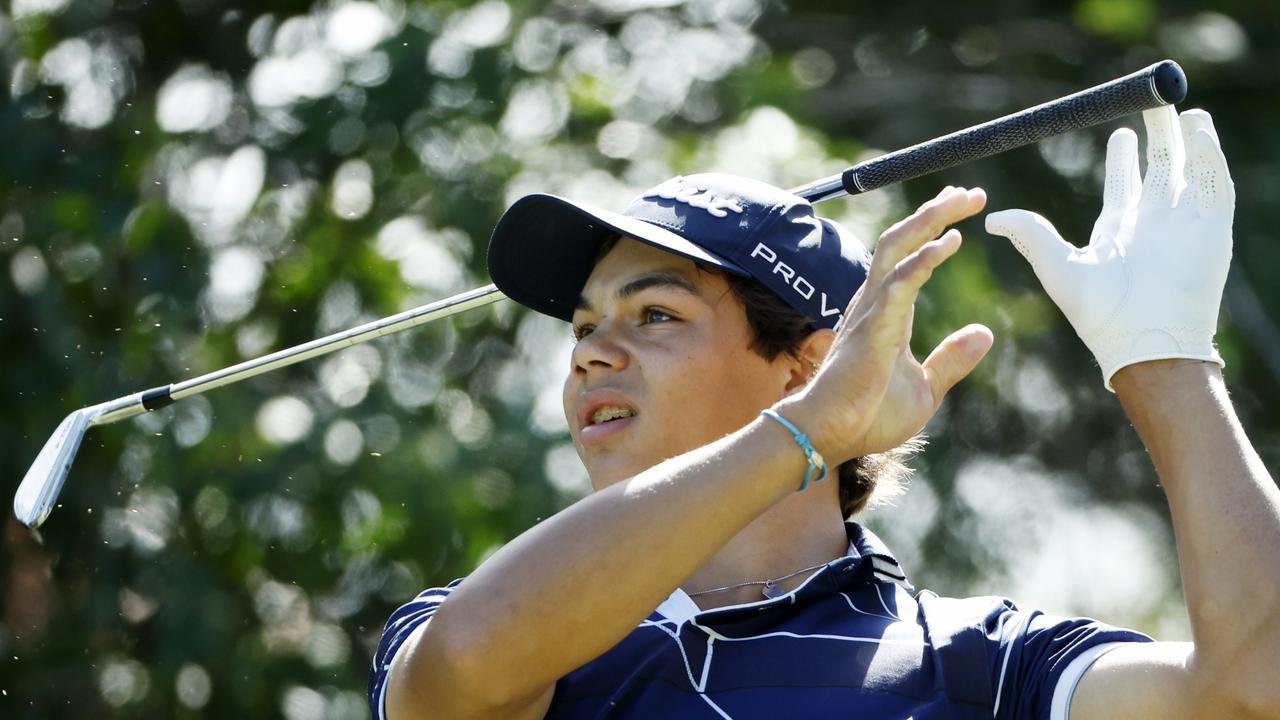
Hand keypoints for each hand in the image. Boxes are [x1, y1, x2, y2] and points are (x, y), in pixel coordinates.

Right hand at [777, 186, 992, 462]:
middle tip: (970, 193)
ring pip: (898, 247)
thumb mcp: (926, 388)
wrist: (832, 435)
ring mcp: (872, 310)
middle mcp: (876, 302)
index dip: (934, 229)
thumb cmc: (869, 415)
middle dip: (935, 211)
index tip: (964, 210)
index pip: (909, 256)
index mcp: (887, 313)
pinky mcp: (874, 326)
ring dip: (930, 220)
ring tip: (963, 200)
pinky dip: (925, 258)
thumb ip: (952, 359)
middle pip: (902, 240)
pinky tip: (950, 241)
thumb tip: (985, 334)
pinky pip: (900, 281)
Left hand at [985, 107, 1234, 389]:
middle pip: (1161, 169)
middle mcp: (1154, 226)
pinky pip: (1215, 186)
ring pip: (1192, 173)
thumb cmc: (1098, 314)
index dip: (1124, 157)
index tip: (1121, 131)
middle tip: (1156, 104)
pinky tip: (1199, 134)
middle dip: (1160, 137)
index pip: (1125, 184)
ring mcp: (1185, 227)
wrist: (1142, 341)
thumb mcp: (1056, 266)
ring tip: (1186, 113)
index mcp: (1119, 232)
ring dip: (1191, 142)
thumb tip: (992, 218)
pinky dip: (1210, 158)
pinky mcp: (1213, 231)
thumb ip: (1030, 235)